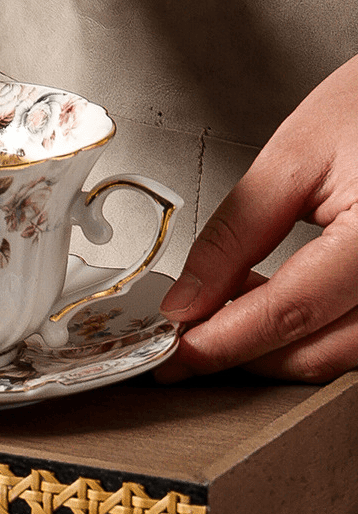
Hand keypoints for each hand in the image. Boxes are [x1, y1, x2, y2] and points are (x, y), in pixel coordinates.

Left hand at [157, 56, 357, 382]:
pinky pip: (356, 334)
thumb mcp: (295, 158)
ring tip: (221, 305)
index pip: (290, 312)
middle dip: (243, 351)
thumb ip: (236, 232)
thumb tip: (189, 296)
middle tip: (186, 335)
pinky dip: (306, 330)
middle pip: (317, 351)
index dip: (223, 340)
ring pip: (339, 354)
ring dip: (273, 344)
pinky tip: (267, 300)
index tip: (174, 351)